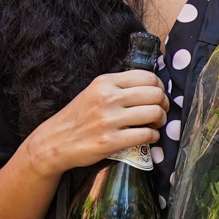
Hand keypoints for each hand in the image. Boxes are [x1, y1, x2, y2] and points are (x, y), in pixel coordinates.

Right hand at [26, 71, 167, 176]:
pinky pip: (146, 135)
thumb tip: (151, 86)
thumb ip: (118, 87)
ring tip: (155, 124)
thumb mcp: (94, 92)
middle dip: (164, 104)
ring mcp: (109, 120)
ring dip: (161, 120)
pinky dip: (153, 136)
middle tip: (160, 112)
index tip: (157, 96)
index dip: (159, 87)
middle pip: (155, 94)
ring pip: (155, 113)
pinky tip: (148, 136)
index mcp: (105, 82)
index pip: (147, 77)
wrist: (54, 142)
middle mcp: (108, 98)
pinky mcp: (110, 141)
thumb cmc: (78, 117)